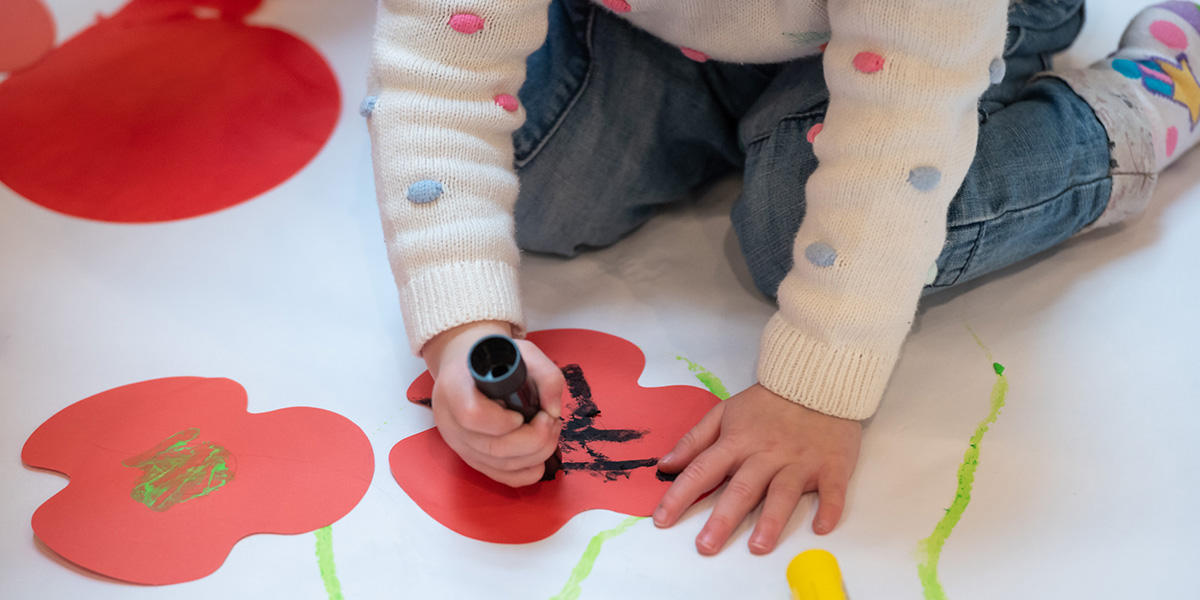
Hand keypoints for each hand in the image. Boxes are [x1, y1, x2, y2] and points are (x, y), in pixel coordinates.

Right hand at [421, 321, 564, 486]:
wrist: (470, 371)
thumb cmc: (496, 360)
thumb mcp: (522, 352)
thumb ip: (545, 375)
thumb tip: (553, 411)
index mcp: (455, 387)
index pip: (472, 415)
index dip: (503, 420)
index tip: (523, 411)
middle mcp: (451, 421)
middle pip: (493, 447)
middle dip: (534, 439)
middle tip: (551, 420)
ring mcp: (460, 444)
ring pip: (501, 466)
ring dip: (538, 453)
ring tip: (549, 429)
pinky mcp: (473, 459)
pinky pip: (503, 478)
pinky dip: (530, 471)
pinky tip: (540, 452)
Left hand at [653, 384, 861, 554]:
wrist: (819, 381)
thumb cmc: (769, 403)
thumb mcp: (726, 412)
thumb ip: (695, 440)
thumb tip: (666, 464)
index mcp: (737, 442)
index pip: (702, 470)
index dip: (680, 495)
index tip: (662, 520)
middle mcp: (766, 454)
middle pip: (741, 488)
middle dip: (722, 518)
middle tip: (706, 546)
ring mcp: (800, 461)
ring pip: (783, 492)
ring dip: (771, 520)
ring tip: (758, 546)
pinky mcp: (831, 465)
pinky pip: (832, 490)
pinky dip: (829, 509)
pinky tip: (821, 528)